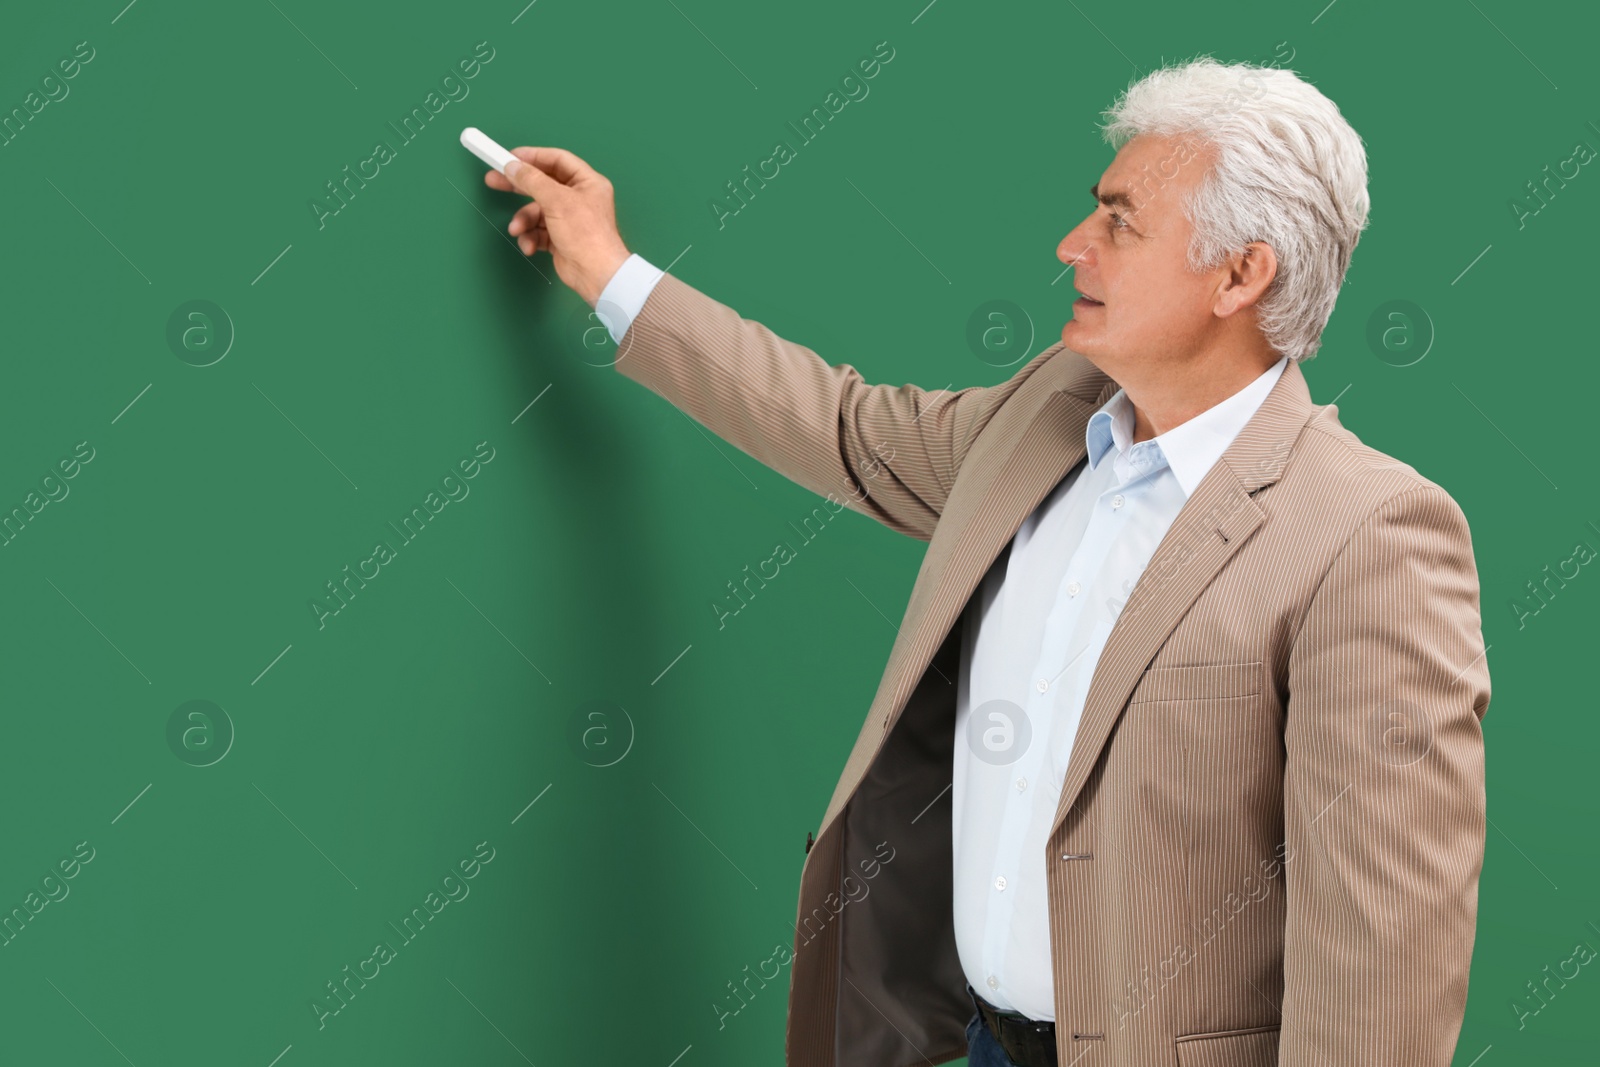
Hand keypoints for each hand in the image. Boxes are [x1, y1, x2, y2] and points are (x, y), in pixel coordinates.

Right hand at [483, 146, 631, 306]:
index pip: (557, 160)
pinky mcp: (561, 238)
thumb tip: (513, 167)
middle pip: (542, 184)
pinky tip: (530, 245)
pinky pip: (539, 231)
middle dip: (518, 186)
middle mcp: (579, 198)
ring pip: (537, 211)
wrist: (596, 275)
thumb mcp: (556, 201)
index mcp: (587, 182)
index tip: (509, 157)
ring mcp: (569, 219)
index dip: (532, 157)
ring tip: (517, 229)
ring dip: (523, 221)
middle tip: (494, 180)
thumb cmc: (587, 236)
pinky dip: (531, 237)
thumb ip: (532, 181)